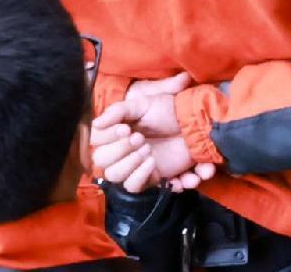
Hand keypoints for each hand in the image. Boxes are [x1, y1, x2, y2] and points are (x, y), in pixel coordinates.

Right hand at [90, 77, 211, 192]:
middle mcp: (123, 154)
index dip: (108, 139)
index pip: (98, 145)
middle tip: (140, 139)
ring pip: (122, 179)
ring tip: (149, 154)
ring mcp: (138, 167)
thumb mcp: (142, 104)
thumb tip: (96, 123)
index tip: (126, 130)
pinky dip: (145, 177)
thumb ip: (118, 110)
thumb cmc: (166, 109)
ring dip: (133, 168)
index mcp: (116, 137)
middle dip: (122, 153)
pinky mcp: (154, 177)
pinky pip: (140, 187)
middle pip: (106, 166)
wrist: (194, 119)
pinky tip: (156, 165)